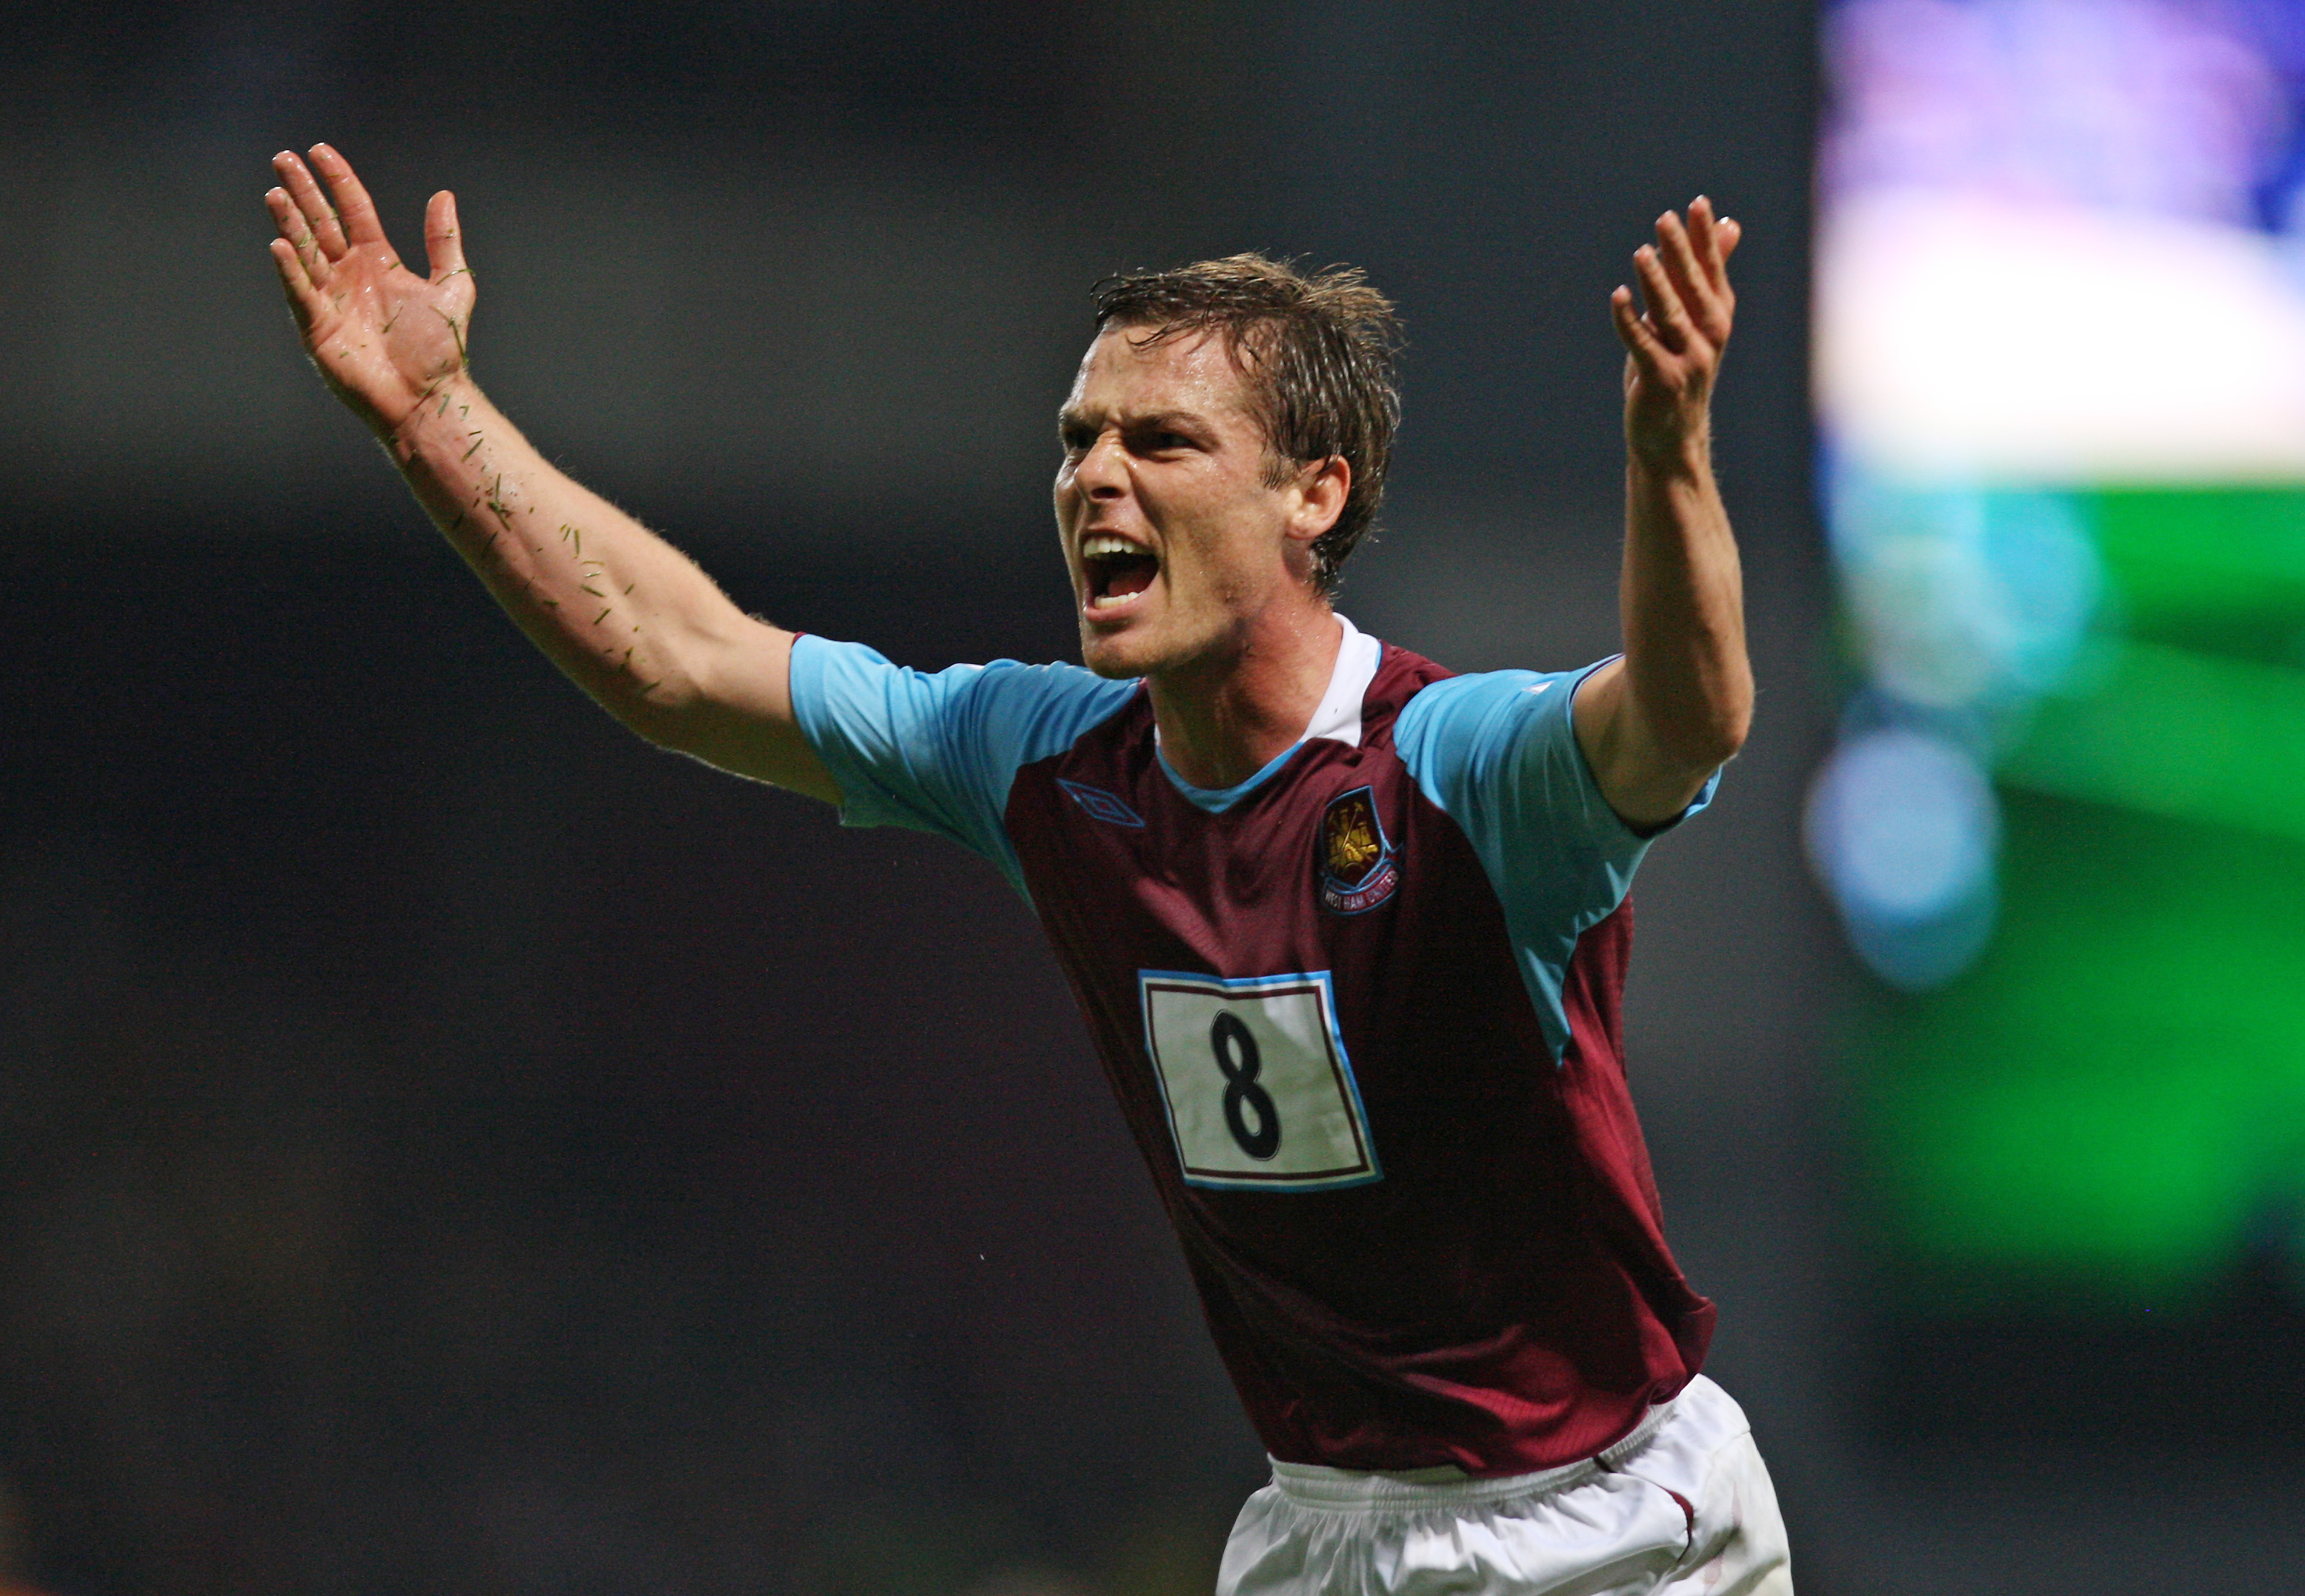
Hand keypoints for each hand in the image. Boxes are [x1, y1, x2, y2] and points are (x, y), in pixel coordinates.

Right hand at [266, 144, 474, 438]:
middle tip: (283, 158)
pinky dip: (290, 270)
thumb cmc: (440, 351)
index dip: (337, 179)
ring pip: (305, 251)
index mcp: (377, 261)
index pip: (352, 210)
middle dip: (303, 191)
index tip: (319, 150)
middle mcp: (350, 275)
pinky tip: (280, 245)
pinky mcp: (318, 327)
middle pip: (320, 223)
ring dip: (289, 223)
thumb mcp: (452, 287)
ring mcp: (331, 299)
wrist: (429, 398)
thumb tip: (443, 195)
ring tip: (276, 192)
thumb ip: (444, 242)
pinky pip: (301, 293)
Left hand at [1610, 196, 1739, 470]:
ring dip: (1656, 282)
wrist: (1672, 436)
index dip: (1704, 237)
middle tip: (1666, 218)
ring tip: (1641, 251)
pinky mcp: (1661, 380)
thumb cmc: (1679, 368)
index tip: (1697, 203)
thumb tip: (1730, 223)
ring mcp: (1688, 359)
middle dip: (1681, 251)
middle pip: (1693, 286)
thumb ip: (1707, 271)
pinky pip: (1642, 345)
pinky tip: (1617, 295)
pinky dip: (1629, 320)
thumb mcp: (1696, 318)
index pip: (1711, 269)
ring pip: (1670, 313)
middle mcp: (1709, 335)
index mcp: (1717, 316)